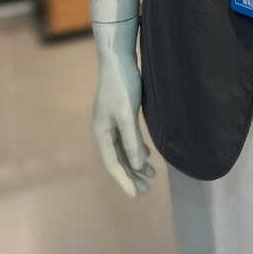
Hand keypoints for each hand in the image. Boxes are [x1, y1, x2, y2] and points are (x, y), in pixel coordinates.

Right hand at [92, 50, 155, 196]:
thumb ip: (131, 140)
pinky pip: (127, 138)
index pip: (113, 163)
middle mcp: (104, 130)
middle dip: (131, 175)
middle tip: (146, 190)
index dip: (124, 180)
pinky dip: (136, 149)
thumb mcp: (127, 115)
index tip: (137, 194)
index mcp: (102, 132)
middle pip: (118, 159)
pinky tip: (146, 156)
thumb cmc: (122, 86)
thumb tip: (136, 165)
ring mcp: (112, 122)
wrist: (119, 59)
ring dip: (135, 163)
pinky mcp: (121, 113)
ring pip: (124, 149)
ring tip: (150, 176)